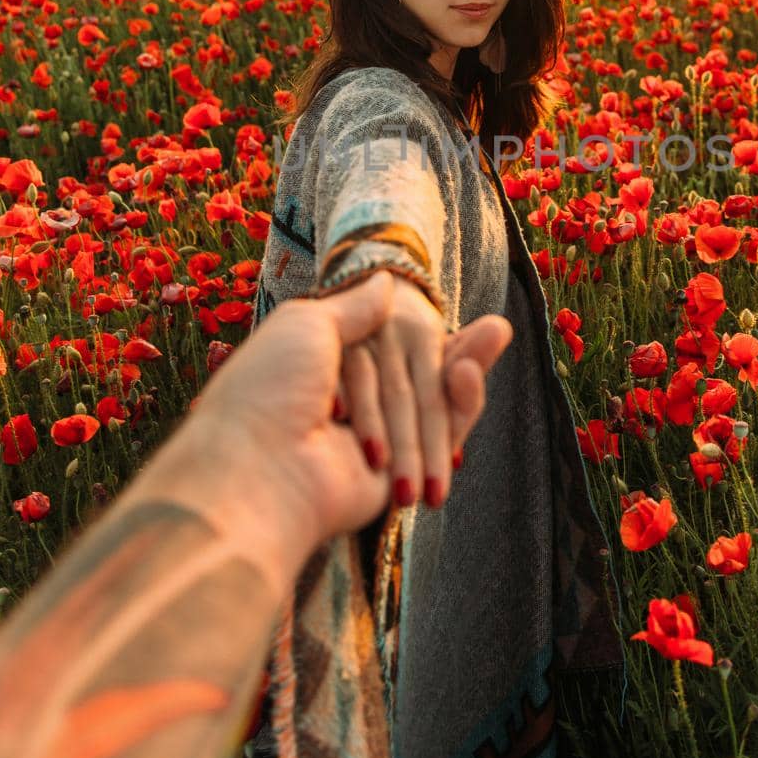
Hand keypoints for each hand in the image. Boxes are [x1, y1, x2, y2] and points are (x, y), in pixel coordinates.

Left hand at [189, 273, 502, 573]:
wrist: (258, 468)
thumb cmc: (269, 389)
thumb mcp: (308, 326)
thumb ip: (354, 308)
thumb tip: (384, 282)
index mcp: (321, 371)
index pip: (382, 346)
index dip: (419, 328)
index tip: (444, 305)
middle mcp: (347, 408)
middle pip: (416, 376)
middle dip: (457, 350)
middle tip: (496, 327)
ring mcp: (374, 443)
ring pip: (433, 405)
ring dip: (466, 373)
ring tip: (498, 332)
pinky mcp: (395, 475)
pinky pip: (437, 438)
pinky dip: (461, 406)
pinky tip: (470, 372)